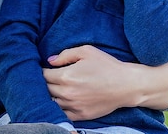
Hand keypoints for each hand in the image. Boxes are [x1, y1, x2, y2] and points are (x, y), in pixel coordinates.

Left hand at [44, 45, 167, 119]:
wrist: (126, 85)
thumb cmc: (107, 65)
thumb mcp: (86, 51)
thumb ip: (65, 54)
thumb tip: (50, 61)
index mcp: (66, 76)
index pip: (43, 75)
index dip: (41, 71)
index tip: (44, 69)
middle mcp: (67, 93)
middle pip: (45, 89)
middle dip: (45, 83)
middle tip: (48, 78)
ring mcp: (74, 106)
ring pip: (51, 102)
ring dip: (50, 95)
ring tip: (54, 89)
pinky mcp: (81, 116)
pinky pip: (62, 114)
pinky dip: (58, 108)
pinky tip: (61, 101)